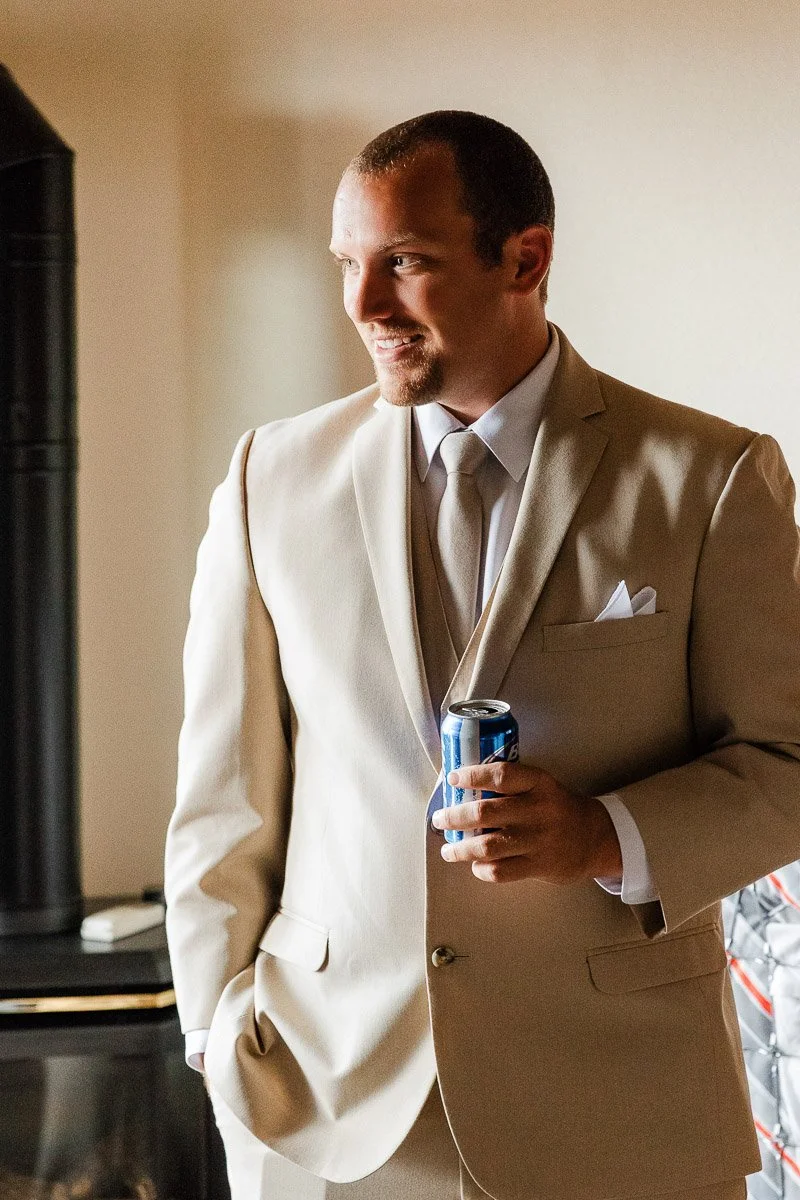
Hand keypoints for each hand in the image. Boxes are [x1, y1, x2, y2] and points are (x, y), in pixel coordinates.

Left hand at [431, 761, 622, 884]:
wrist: (594, 838)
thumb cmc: (556, 807)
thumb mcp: (540, 786)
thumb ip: (510, 786)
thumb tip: (462, 791)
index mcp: (538, 783)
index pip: (501, 775)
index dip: (473, 776)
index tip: (453, 779)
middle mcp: (538, 810)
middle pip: (486, 812)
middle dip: (455, 816)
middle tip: (439, 819)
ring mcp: (538, 840)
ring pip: (488, 846)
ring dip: (461, 848)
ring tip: (448, 850)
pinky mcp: (539, 866)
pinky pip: (501, 871)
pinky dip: (482, 869)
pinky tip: (475, 865)